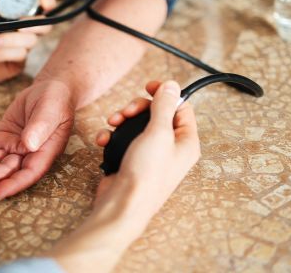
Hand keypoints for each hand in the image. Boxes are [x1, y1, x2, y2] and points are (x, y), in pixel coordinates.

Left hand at [0, 0, 55, 87]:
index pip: (42, 6)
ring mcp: (21, 47)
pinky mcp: (17, 64)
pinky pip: (21, 56)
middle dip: (31, 25)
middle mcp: (22, 30)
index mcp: (16, 13)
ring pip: (30, 41)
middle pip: (44, 25)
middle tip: (16, 25)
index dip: (48, 3)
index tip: (45, 4)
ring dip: (8, 40)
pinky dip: (3, 53)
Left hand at [0, 80, 74, 200]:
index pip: (29, 173)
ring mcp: (13, 148)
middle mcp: (28, 155)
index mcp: (45, 152)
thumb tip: (28, 145)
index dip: (13, 185)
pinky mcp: (2, 139)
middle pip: (6, 171)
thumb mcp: (51, 109)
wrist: (48, 90)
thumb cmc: (55, 100)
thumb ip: (40, 126)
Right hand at [94, 80, 199, 214]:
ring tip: (112, 124)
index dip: (165, 94)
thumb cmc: (146, 174)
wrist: (122, 205)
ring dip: (122, 121)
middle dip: (137, 108)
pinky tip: (104, 140)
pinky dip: (112, 136)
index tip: (148, 86)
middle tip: (126, 111)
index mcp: (186, 141)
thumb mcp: (158, 132)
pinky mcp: (132, 160)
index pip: (182, 108)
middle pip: (157, 114)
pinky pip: (123, 140)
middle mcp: (171, 148)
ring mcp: (151, 155)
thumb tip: (172, 85)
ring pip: (137, 125)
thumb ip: (164, 106)